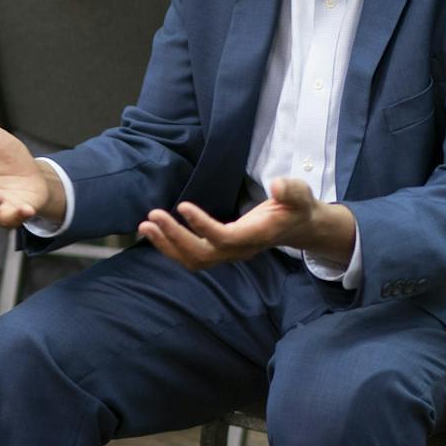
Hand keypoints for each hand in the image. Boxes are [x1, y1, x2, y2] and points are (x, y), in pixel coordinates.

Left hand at [138, 178, 353, 272]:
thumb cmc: (296, 207)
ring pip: (193, 260)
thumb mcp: (299, 194)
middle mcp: (239, 250)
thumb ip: (290, 191)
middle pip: (202, 254)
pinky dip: (171, 246)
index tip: (182, 206)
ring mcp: (228, 254)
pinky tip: (155, 231)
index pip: (224, 237)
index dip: (202, 226)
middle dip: (175, 237)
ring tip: (146, 225)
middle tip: (152, 217)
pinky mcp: (220, 251)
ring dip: (167, 245)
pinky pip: (192, 256)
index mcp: (255, 236)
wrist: (297, 227)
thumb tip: (277, 185)